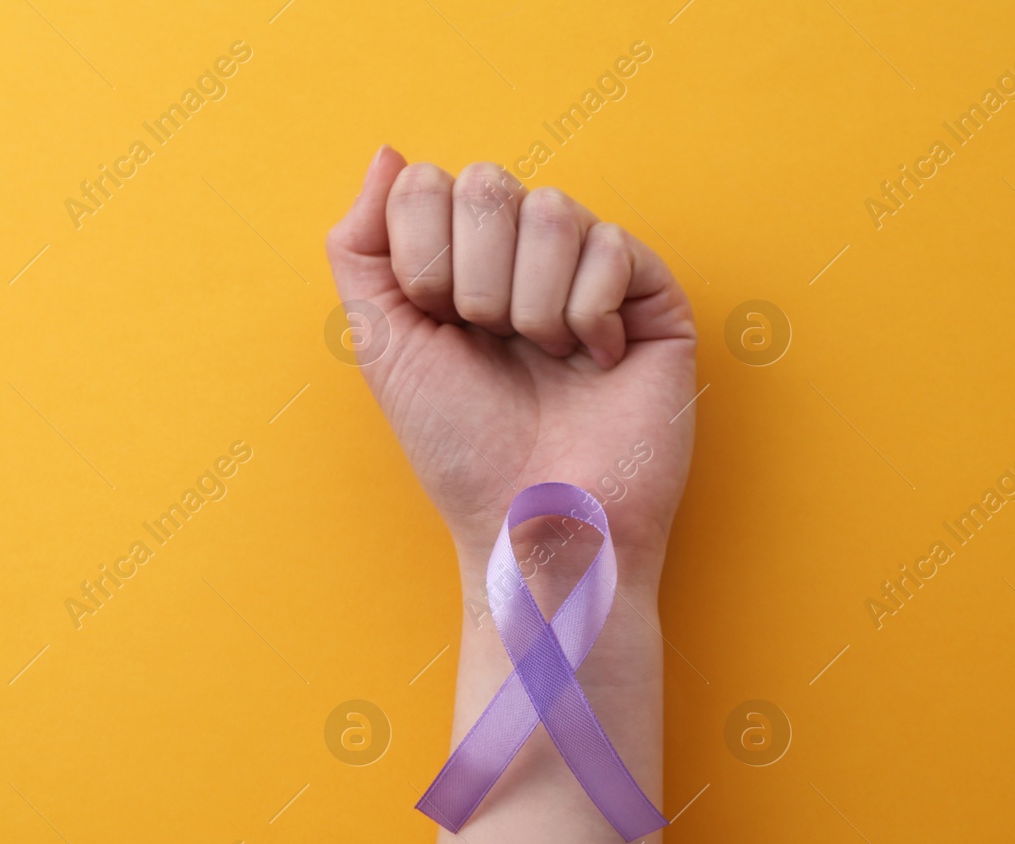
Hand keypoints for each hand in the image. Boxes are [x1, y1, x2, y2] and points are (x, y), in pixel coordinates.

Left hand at [325, 147, 696, 588]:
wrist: (535, 518)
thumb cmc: (463, 449)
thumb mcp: (384, 346)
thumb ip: (362, 246)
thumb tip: (389, 154)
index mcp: (459, 262)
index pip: (427, 185)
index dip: (423, 260)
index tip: (440, 327)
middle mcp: (524, 258)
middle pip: (488, 184)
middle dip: (475, 282)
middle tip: (493, 345)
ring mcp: (590, 271)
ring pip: (551, 209)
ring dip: (533, 304)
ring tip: (546, 359)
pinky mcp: (652, 295)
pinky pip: (612, 245)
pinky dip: (589, 315)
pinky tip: (595, 361)